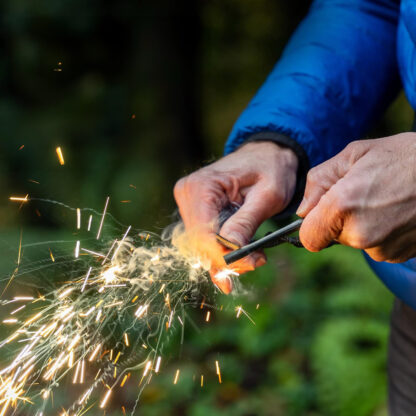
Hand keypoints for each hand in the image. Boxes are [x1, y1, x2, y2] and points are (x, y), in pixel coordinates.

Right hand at [174, 141, 297, 292]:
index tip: (252, 263)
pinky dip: (223, 250)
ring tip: (255, 256)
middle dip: (228, 258)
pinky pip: (205, 239)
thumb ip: (246, 222)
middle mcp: (187, 193)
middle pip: (200, 243)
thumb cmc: (270, 168)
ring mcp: (188, 202)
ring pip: (201, 245)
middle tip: (258, 261)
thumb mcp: (267, 194)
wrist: (266, 154)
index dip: (224, 255)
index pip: (203, 233)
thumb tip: (231, 251)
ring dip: (227, 256)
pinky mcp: (195, 211)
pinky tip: (242, 254)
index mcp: (202, 185)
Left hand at [297, 133, 415, 261]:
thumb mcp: (354, 154)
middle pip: (333, 238)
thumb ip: (319, 181)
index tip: (323, 211)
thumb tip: (302, 210)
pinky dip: (381, 232)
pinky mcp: (399, 255)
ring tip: (385, 199)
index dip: (312, 225)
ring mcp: (383, 248)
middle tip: (363, 193)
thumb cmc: (405, 156)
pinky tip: (397, 211)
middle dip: (340, 219)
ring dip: (362, 224)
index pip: (308, 238)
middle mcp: (361, 234)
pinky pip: (377, 246)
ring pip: (356, 241)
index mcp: (343, 206)